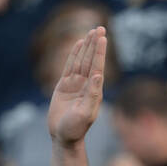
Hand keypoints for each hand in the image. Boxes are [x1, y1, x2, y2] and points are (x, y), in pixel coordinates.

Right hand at [47, 26, 106, 144]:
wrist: (63, 138)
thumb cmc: (75, 129)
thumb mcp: (85, 113)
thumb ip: (92, 94)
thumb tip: (98, 75)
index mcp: (94, 90)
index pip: (98, 66)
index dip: (100, 52)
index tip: (103, 37)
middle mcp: (86, 85)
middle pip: (91, 60)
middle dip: (95, 44)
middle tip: (100, 28)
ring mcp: (75, 85)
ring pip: (81, 61)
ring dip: (86, 47)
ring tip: (91, 32)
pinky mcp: (64, 87)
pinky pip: (69, 67)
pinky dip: (74, 55)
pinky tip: (78, 45)